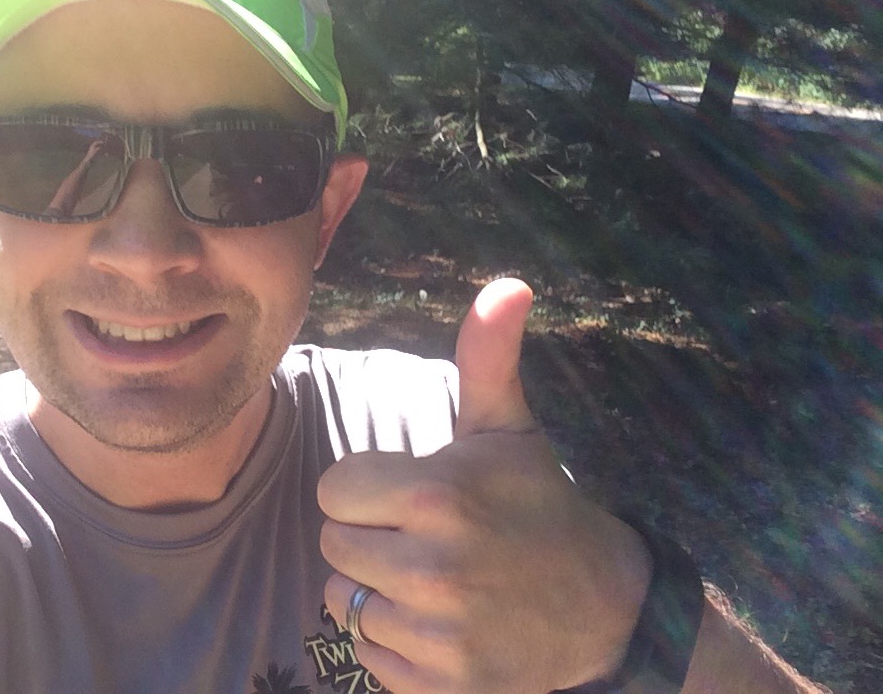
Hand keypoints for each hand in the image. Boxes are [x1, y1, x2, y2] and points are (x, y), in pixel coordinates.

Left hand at [318, 278, 651, 692]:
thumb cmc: (537, 503)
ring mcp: (440, 634)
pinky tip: (438, 623)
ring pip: (345, 602)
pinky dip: (394, 643)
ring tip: (431, 579)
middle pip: (334, 544)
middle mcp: (435, 568)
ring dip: (377, 591)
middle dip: (367, 536)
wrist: (603, 608)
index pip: (333, 489)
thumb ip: (488, 356)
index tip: (406, 493)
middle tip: (421, 536)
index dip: (364, 488)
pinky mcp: (442, 684)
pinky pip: (370, 657)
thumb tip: (507, 284)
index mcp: (439, 495)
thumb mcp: (508, 428)